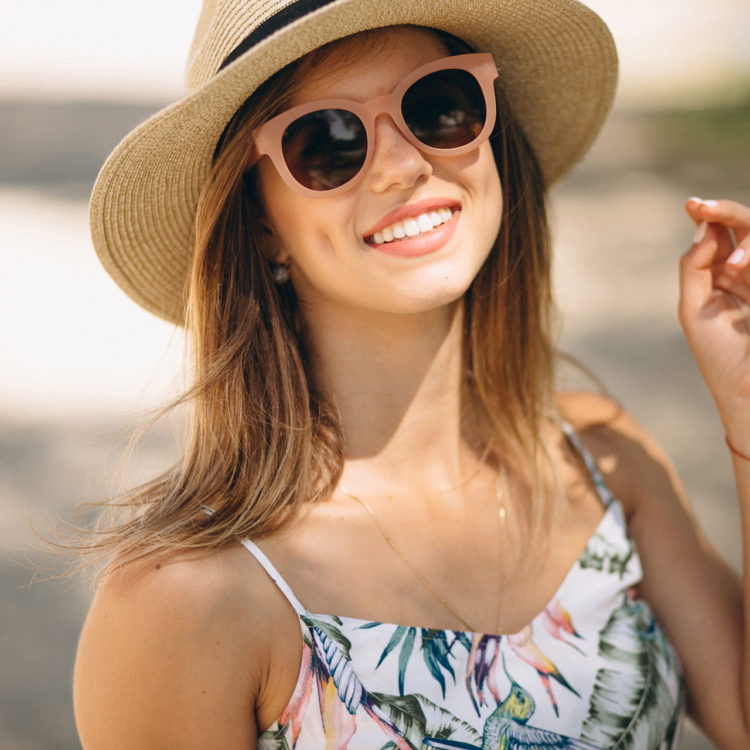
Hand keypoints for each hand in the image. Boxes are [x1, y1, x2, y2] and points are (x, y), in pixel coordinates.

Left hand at [680, 198, 749, 429]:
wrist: (748, 389)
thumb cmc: (718, 353)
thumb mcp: (694, 308)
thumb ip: (694, 267)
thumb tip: (703, 228)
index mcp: (723, 276)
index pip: (720, 235)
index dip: (709, 215)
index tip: (693, 204)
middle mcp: (747, 273)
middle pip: (745, 228)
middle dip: (728, 213)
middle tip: (705, 208)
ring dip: (749, 243)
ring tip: (734, 265)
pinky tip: (740, 267)